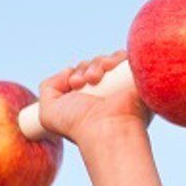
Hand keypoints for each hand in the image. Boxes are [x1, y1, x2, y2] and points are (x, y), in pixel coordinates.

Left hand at [36, 50, 150, 144]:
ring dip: (95, 64)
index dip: (73, 74)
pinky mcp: (137, 78)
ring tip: (94, 78)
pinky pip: (126, 57)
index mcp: (88, 101)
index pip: (80, 75)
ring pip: (106, 60)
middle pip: (92, 65)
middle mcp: (106, 93)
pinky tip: (108, 67)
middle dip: (83, 69)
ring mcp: (122, 85)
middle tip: (81, 83)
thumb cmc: (78, 125)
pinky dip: (115, 57)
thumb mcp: (49, 112)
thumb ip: (48, 89)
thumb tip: (67, 70)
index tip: (72, 84)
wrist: (106, 128)